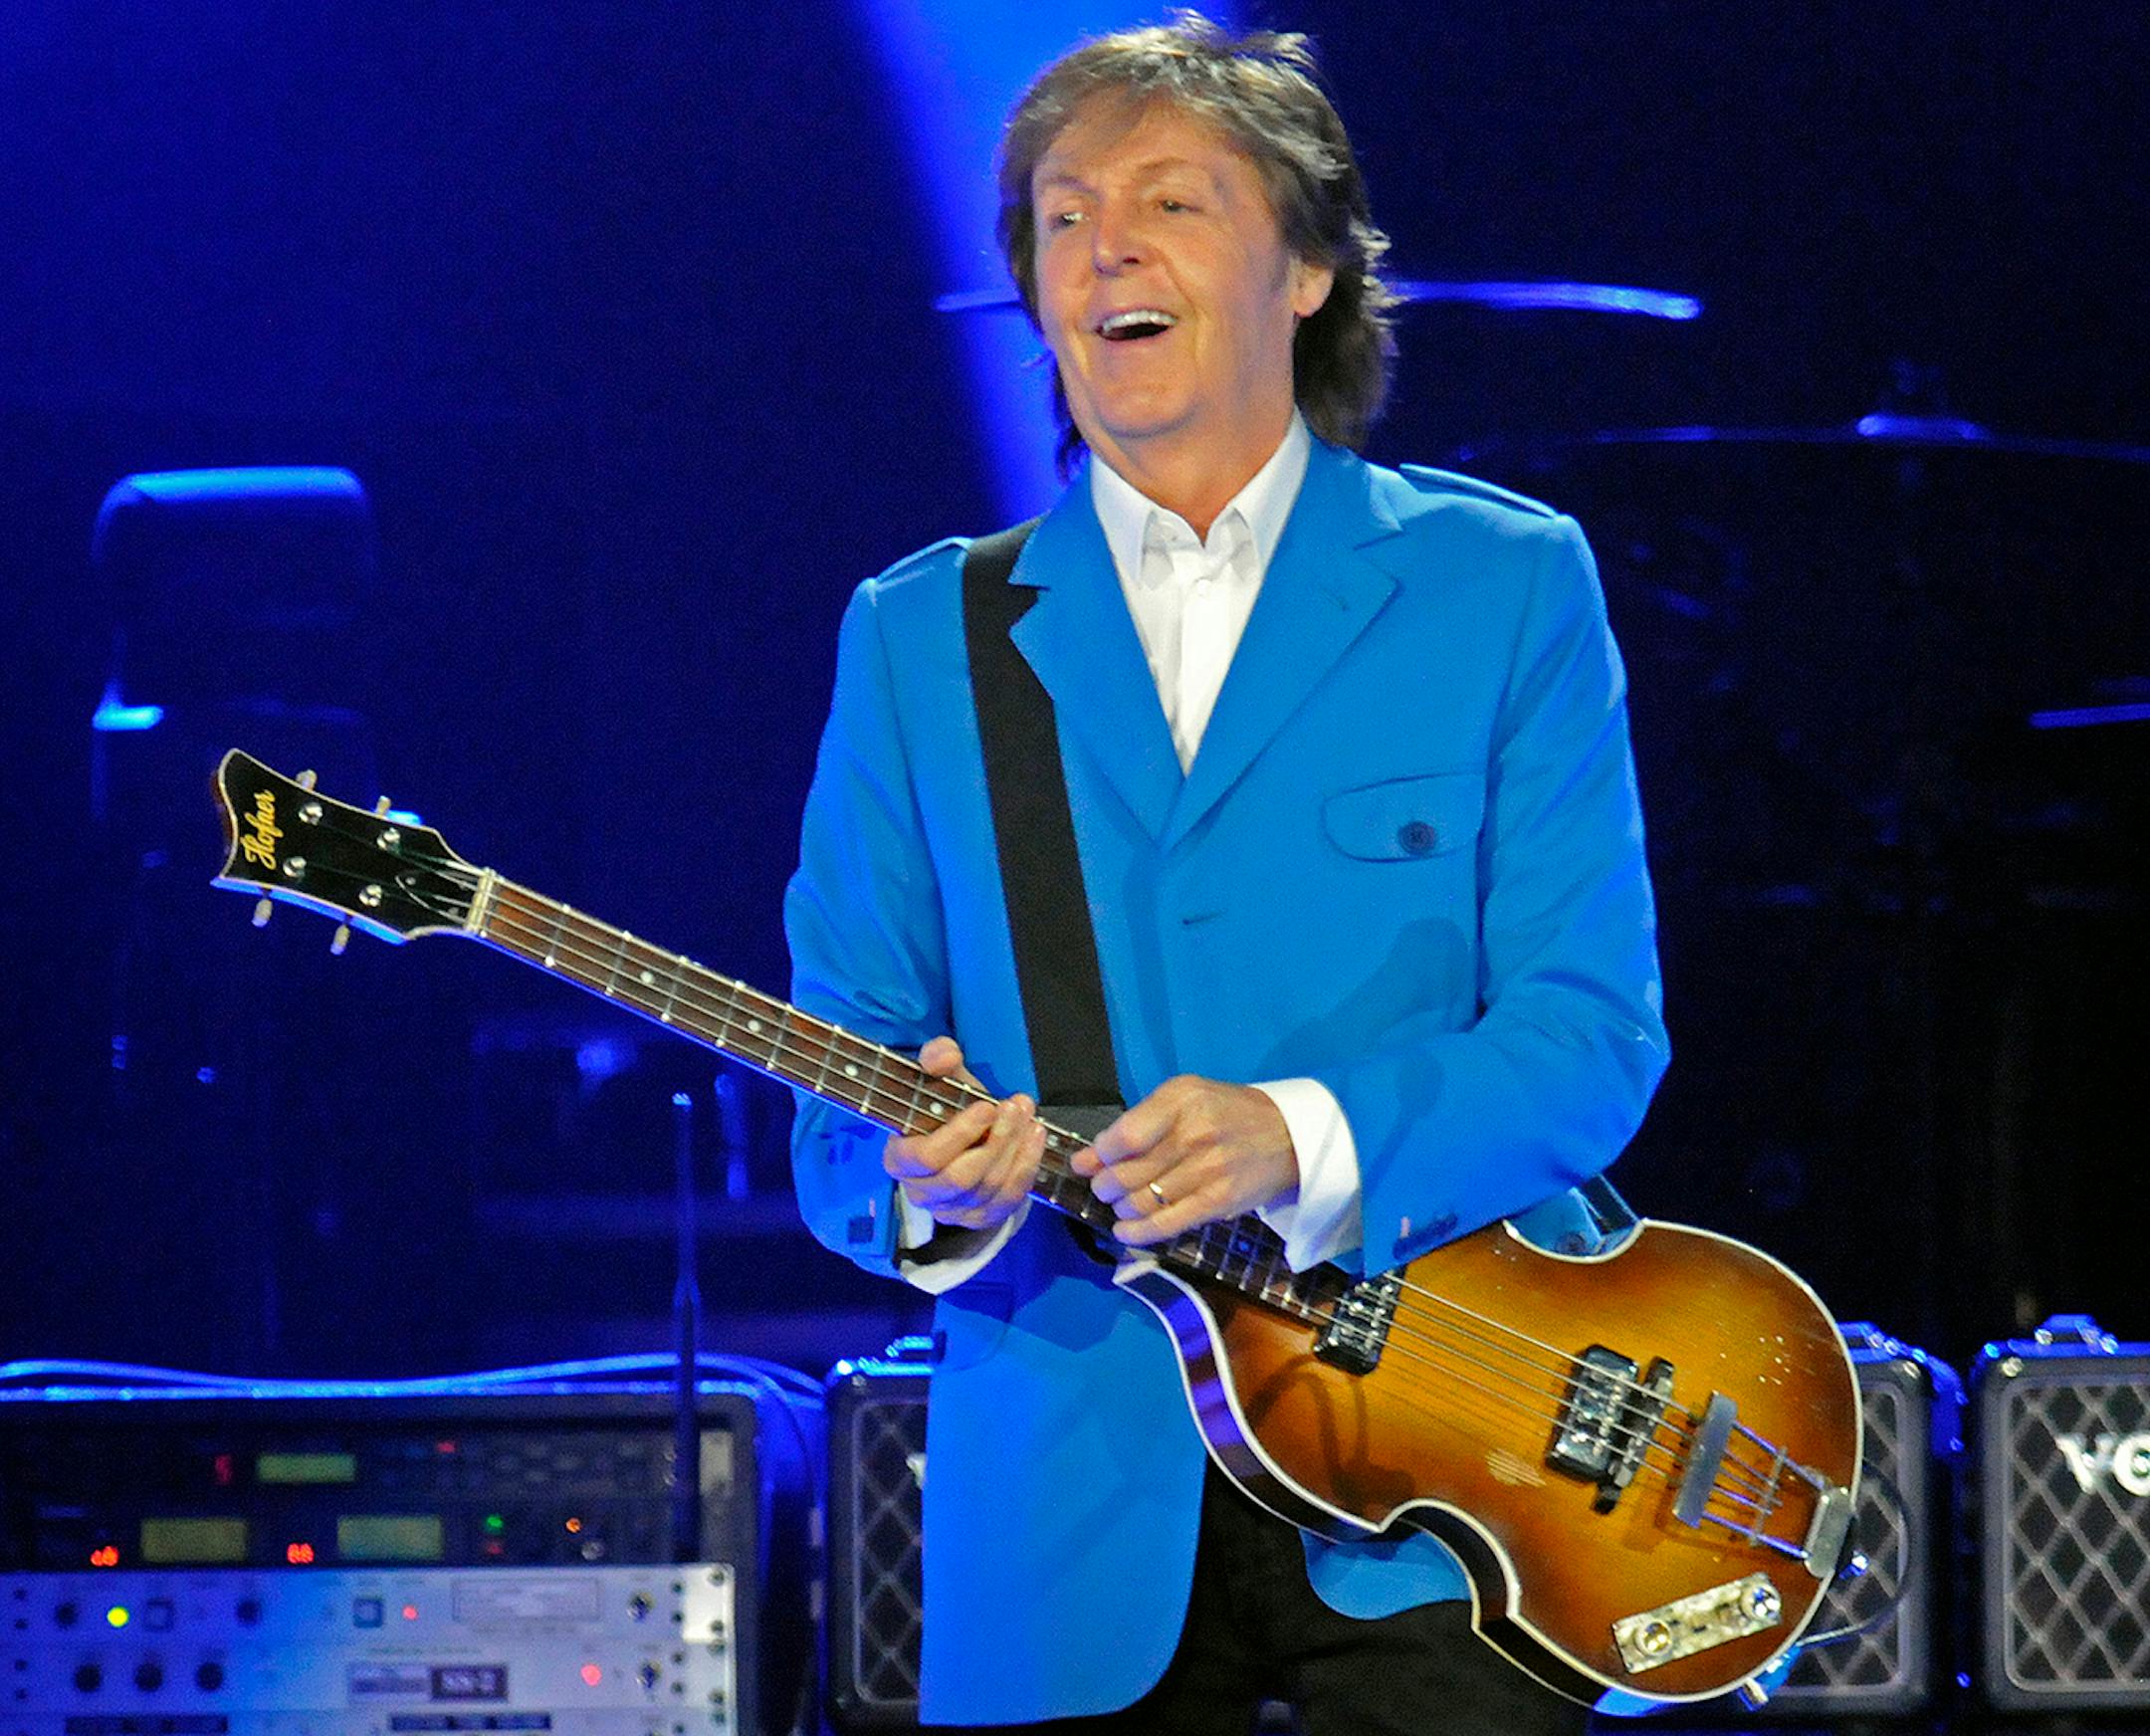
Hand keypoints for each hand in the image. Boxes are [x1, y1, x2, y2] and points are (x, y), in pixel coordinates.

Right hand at [882, 1037, 1043, 1233]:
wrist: (966, 1141)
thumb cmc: (948, 1111)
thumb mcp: (941, 1080)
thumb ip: (937, 1060)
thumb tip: (944, 1054)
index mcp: (900, 1160)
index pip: (925, 1158)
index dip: (959, 1134)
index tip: (986, 1106)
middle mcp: (921, 1192)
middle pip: (961, 1178)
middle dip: (996, 1141)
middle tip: (1017, 1107)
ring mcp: (951, 1211)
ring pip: (988, 1188)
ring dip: (1015, 1150)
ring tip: (1029, 1117)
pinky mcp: (980, 1218)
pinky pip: (1007, 1200)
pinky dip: (1026, 1168)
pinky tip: (1036, 1139)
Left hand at [1070, 1076, 1299, 1246]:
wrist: (1289, 1136)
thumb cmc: (1229, 1112)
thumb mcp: (1187, 1096)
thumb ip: (1140, 1121)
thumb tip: (1090, 1157)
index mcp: (1182, 1101)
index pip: (1125, 1136)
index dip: (1097, 1156)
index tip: (1086, 1164)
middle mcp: (1194, 1134)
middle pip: (1128, 1173)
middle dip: (1104, 1186)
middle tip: (1103, 1188)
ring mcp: (1207, 1171)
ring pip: (1142, 1201)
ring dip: (1120, 1208)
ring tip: (1120, 1205)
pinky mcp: (1217, 1202)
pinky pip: (1166, 1224)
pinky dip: (1138, 1232)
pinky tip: (1125, 1231)